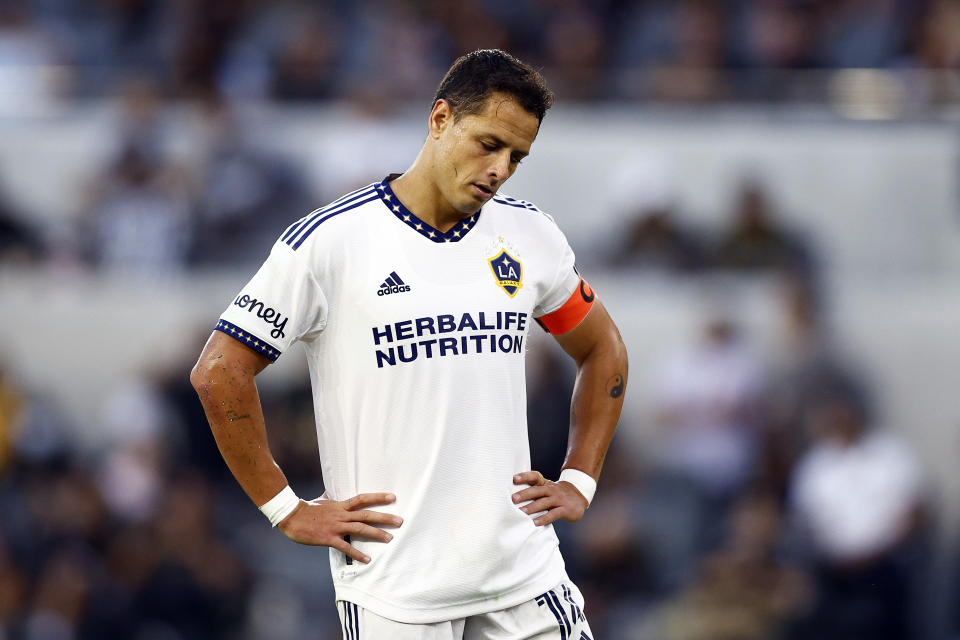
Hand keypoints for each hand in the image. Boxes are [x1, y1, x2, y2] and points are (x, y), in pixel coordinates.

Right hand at [277, 492, 402, 562]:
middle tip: (400, 521)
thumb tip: (331, 490)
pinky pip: (346, 547)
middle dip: (384, 517)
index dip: (378, 497)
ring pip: (360, 529)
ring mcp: (336, 526)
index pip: (363, 499)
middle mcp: (341, 514)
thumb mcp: (322, 499)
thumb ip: (330, 497)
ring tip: (390, 538)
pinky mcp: (329, 538)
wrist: (291, 517)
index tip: (393, 497)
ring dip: (376, 534)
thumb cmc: (306, 508)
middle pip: (367, 514)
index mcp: (341, 505)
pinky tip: (367, 559)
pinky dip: (358, 553)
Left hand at [511, 470, 587, 525]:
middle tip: (513, 499)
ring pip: (544, 502)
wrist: (579, 496)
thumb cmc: (557, 494)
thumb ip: (534, 491)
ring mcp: (559, 499)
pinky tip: (535, 523)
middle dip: (525, 494)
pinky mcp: (565, 509)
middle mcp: (551, 490)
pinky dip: (544, 518)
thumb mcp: (547, 489)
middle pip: (537, 490)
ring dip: (532, 507)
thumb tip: (513, 497)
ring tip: (521, 512)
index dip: (525, 476)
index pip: (535, 476)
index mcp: (545, 483)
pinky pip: (553, 514)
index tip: (514, 479)